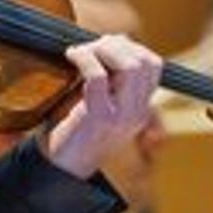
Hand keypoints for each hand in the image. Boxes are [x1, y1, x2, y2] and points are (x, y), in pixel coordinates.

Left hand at [42, 34, 162, 179]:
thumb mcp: (102, 105)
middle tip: (92, 47)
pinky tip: (71, 56)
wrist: (59, 170)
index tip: (105, 46)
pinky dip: (84, 59)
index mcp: (140, 109)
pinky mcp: (97, 118)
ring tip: (82, 52)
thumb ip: (112, 79)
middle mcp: (136, 113)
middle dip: (117, 44)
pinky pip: (98, 76)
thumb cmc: (73, 132)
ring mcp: (120, 116)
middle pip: (145, 62)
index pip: (153, 65)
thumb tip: (111, 41)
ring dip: (103, 49)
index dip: (130, 47)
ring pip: (130, 66)